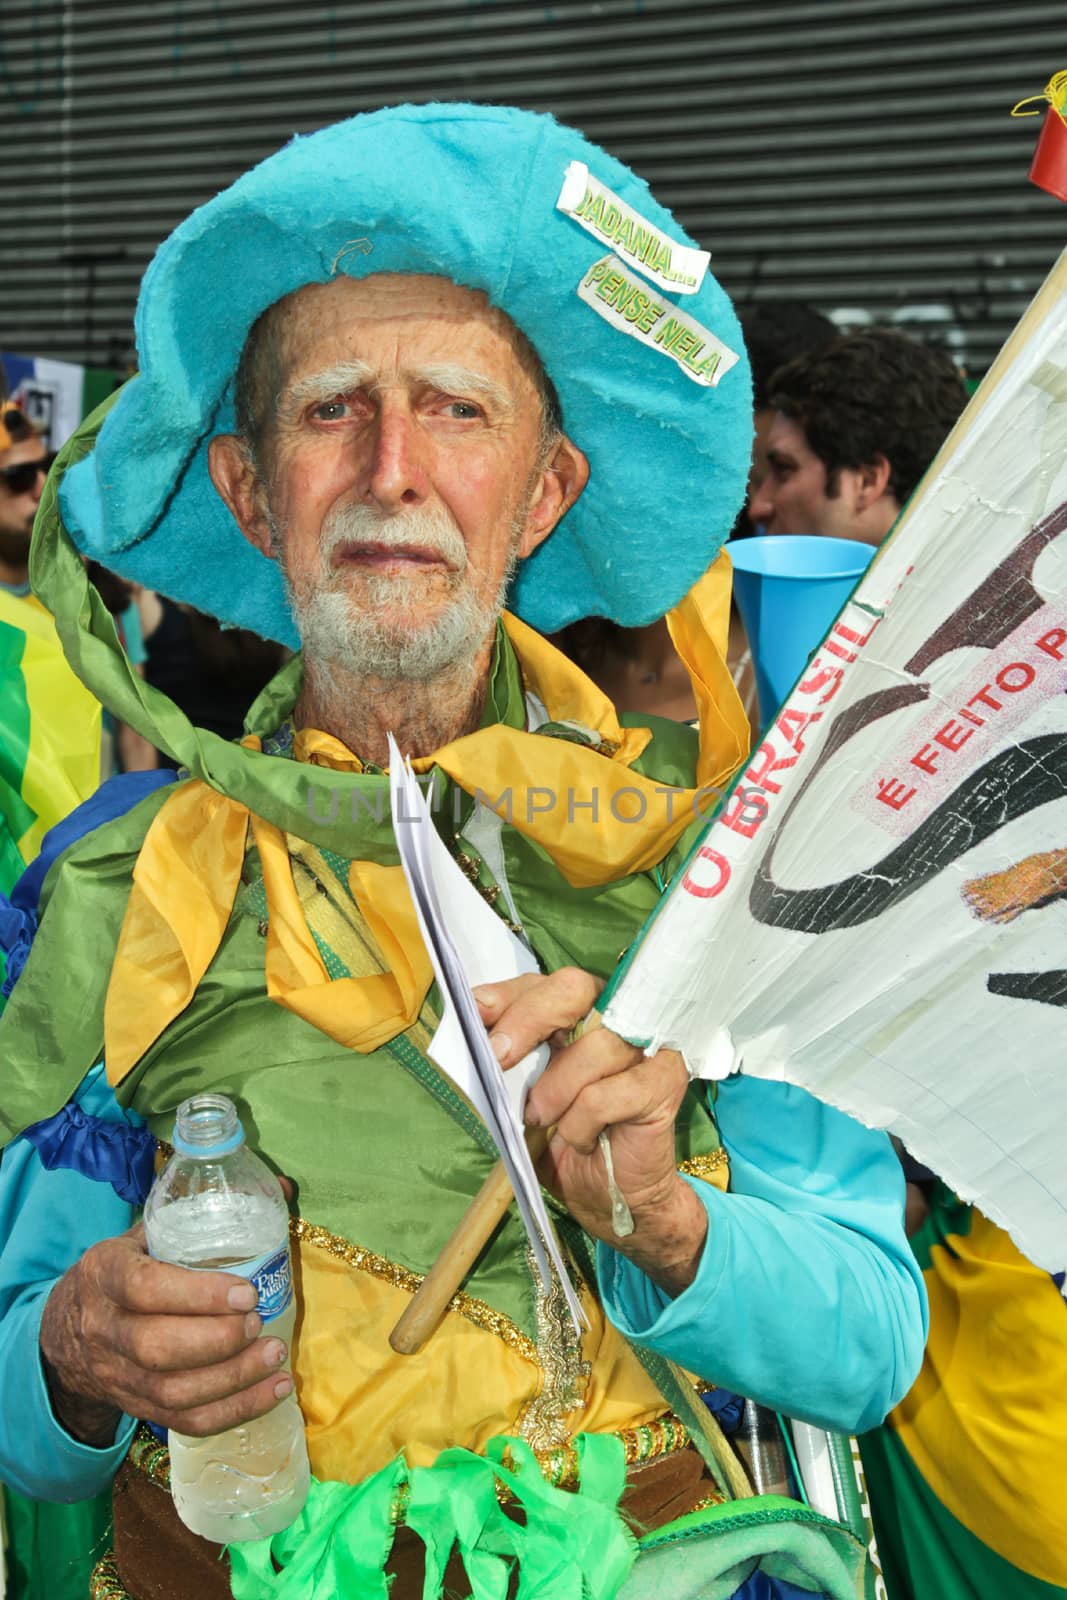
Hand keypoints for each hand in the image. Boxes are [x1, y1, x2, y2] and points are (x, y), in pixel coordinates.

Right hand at [39, 1221, 292, 1446]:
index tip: (246, 1292)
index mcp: (105, 1272)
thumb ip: (205, 1214)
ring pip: (173, 1391)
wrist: (69, 1329)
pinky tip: (273, 1392)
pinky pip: (184, 1420)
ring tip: (275, 1356)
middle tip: (260, 1324)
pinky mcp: (137, 1405)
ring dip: (232, 1379)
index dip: (197, 1294)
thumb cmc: (126, 1268)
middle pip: (157, 1348)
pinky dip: (233, 1411)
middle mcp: (106, 1327)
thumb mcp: (146, 1233)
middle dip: (218, 1340)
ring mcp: (118, 1374)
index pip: (145, 1287)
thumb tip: (282, 1185)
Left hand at [474, 968, 706, 1296]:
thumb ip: (503, 1059)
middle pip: (573, 989)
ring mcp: (645, 1044)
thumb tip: (469, 1032)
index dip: (506, 997)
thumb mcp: (520, 1095)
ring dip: (556, 1090)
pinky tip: (582, 1140)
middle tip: (498, 1058)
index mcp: (576, 1011)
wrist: (606, 1194)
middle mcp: (615, 1014)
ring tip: (542, 1120)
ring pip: (595, 1046)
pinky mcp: (665, 1079)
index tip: (476, 1017)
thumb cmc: (561, 1137)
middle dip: (528, 1020)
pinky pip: (611, 1093)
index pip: (540, 983)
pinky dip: (584, 1122)